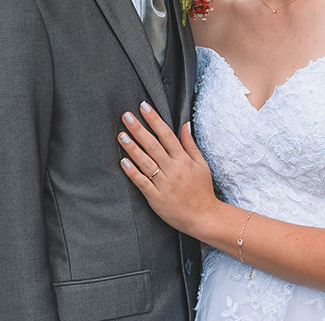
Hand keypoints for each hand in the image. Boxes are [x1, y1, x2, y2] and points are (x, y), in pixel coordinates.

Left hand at [118, 102, 220, 237]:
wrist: (203, 217)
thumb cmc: (202, 190)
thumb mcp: (201, 164)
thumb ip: (190, 144)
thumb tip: (184, 124)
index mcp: (183, 160)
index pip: (167, 134)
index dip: (154, 120)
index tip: (143, 107)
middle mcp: (173, 169)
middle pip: (153, 145)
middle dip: (139, 129)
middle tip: (126, 116)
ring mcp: (164, 184)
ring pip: (146, 162)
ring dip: (132, 148)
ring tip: (121, 135)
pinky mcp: (156, 198)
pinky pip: (142, 183)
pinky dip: (132, 172)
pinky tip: (123, 162)